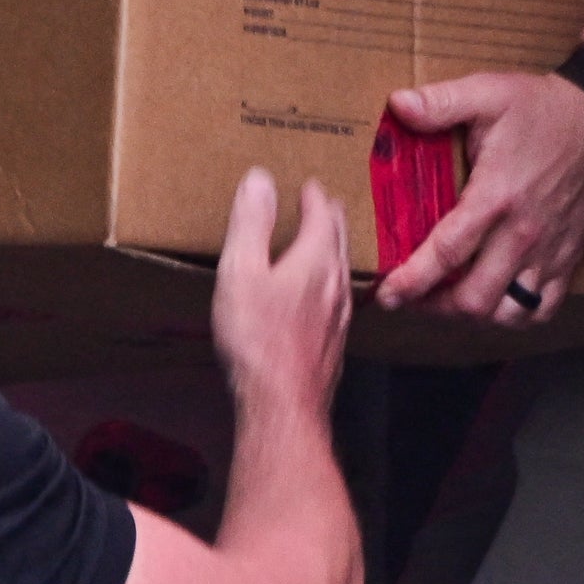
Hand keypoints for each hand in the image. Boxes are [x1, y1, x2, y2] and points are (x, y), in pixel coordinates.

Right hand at [212, 168, 351, 421]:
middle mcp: (335, 284)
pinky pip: (336, 299)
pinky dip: (328, 282)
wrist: (282, 404)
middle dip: (330, 217)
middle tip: (322, 204)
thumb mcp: (241, 272)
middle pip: (339, 240)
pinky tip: (318, 297)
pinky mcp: (333, 342)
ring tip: (323, 242)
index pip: (322, 215)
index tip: (309, 184)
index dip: (314, 195)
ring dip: (333, 249)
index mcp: (315, 260)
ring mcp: (338, 316)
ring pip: (341, 270)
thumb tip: (260, 179)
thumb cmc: (258, 340)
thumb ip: (251, 224)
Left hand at [377, 69, 583, 324]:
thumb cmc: (542, 108)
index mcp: (495, 197)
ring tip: (448, 302)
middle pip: (474, 298)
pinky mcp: (568, 258)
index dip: (411, 281)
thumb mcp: (488, 93)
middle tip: (410, 298)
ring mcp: (548, 252)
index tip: (387, 295)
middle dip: (434, 306)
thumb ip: (440, 103)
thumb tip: (396, 105)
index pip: (446, 254)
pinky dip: (516, 315)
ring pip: (507, 312)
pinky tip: (496, 301)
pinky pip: (542, 308)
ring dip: (473, 314)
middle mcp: (522, 234)